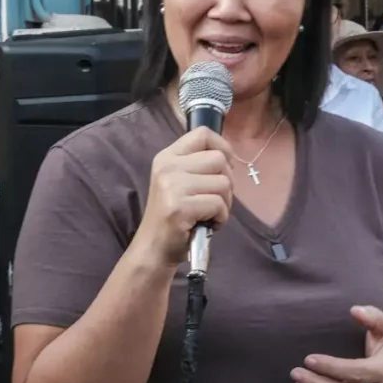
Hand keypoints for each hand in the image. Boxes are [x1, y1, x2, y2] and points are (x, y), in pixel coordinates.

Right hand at [131, 127, 234, 267]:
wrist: (153, 248)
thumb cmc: (173, 216)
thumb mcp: (178, 181)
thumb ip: (197, 165)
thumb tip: (229, 155)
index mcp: (167, 157)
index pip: (202, 133)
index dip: (222, 146)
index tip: (226, 165)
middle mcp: (168, 167)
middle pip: (219, 159)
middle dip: (227, 182)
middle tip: (216, 199)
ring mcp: (172, 186)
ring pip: (223, 183)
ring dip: (225, 203)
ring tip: (211, 214)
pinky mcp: (180, 207)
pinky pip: (219, 204)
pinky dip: (221, 218)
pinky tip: (209, 224)